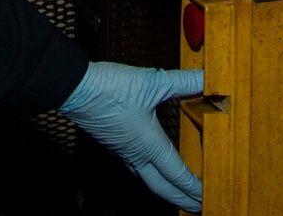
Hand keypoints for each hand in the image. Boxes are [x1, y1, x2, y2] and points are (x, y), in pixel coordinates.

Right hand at [59, 61, 203, 210]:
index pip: (176, 173)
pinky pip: (134, 166)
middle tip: (196, 207)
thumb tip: (207, 79)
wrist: (76, 88)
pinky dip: (148, 172)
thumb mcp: (152, 82)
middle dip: (180, 199)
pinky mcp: (112, 141)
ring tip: (175, 190)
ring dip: (164, 188)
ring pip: (146, 177)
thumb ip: (182, 81)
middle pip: (161, 187)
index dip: (193, 187)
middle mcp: (136, 153)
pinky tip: (149, 162)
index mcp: (148, 144)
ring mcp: (122, 150)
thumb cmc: (111, 89)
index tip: (206, 195)